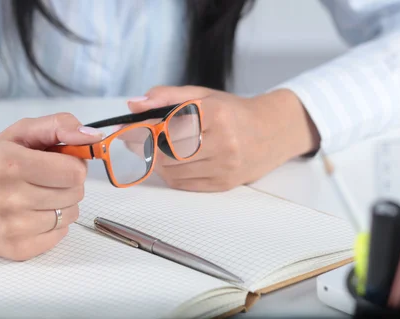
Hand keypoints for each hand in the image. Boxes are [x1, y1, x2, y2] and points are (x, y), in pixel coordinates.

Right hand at [0, 113, 102, 260]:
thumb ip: (59, 126)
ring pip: (70, 216)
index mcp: (10, 163)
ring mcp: (11, 227)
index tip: (59, 163)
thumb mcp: (19, 133)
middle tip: (46, 180)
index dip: (73, 165)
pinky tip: (32, 215)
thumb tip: (93, 135)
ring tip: (37, 197)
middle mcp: (8, 197)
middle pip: (75, 194)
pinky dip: (52, 226)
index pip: (74, 172)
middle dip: (68, 184)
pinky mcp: (14, 249)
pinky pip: (58, 237)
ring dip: (61, 205)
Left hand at [127, 86, 320, 191]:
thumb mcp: (201, 95)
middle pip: (166, 152)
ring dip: (155, 161)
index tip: (127, 128)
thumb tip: (133, 104)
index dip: (143, 130)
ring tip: (156, 148)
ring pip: (171, 171)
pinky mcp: (223, 184)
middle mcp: (223, 143)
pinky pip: (182, 183)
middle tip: (134, 139)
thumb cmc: (231, 112)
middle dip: (144, 146)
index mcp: (216, 114)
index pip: (167, 126)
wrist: (271, 132)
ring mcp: (224, 166)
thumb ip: (165, 96)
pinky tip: (171, 161)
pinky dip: (169, 173)